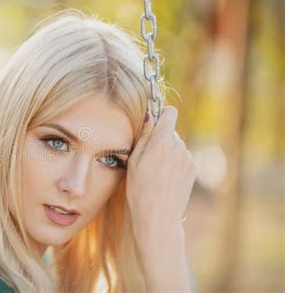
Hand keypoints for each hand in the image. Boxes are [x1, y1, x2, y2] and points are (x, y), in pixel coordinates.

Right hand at [125, 105, 197, 242]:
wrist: (158, 217)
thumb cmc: (140, 190)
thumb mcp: (134, 161)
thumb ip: (144, 135)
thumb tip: (150, 114)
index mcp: (162, 141)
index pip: (170, 112)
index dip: (161, 115)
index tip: (153, 125)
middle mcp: (179, 146)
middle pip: (171, 131)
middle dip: (161, 139)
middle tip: (148, 159)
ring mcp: (188, 158)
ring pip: (177, 146)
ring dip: (168, 153)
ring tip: (156, 173)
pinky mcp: (194, 169)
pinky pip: (183, 158)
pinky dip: (175, 164)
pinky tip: (166, 179)